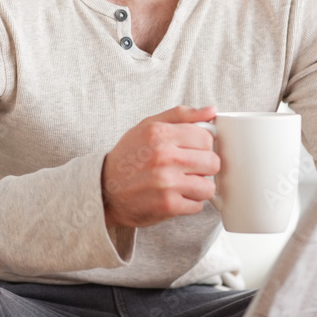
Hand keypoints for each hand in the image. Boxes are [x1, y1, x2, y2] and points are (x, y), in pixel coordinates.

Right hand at [102, 105, 218, 228]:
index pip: (206, 138)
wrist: (104, 189)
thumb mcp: (148, 126)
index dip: (202, 146)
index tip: (191, 150)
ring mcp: (167, 182)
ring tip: (183, 183)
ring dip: (199, 187)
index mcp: (160, 133)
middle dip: (204, 166)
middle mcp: (164, 157)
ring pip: (209, 186)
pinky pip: (198, 205)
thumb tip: (211, 110)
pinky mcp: (168, 205)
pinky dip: (189, 202)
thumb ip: (181, 115)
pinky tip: (174, 196)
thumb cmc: (129, 156)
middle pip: (212, 162)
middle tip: (188, 168)